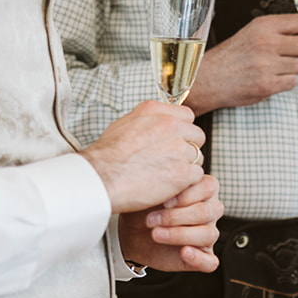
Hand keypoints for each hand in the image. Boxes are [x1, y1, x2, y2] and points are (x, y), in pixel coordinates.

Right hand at [82, 101, 206, 212]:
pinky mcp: (183, 172)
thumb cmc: (106, 156)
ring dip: (185, 166)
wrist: (100, 179)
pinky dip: (186, 183)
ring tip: (164, 175)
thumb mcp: (124, 124)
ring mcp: (179, 149)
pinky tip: (169, 186)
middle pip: (196, 136)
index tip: (174, 140)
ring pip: (197, 157)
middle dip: (187, 149)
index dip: (182, 131)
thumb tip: (160, 121)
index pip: (187, 116)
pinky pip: (197, 175)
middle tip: (170, 161)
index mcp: (156, 112)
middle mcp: (171, 126)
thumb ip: (148, 120)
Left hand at [118, 174, 223, 272]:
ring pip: (208, 234)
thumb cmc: (145, 208)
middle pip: (207, 211)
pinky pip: (211, 261)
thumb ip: (162, 182)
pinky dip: (198, 258)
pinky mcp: (201, 255)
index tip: (165, 200)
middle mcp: (209, 211)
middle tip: (151, 219)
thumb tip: (164, 175)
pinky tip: (183, 252)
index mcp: (202, 191)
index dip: (188, 194)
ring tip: (156, 234)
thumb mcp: (150, 192)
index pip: (209, 187)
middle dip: (176, 216)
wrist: (132, 233)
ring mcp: (207, 234)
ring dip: (180, 235)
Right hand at [183, 14, 297, 113]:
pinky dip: (289, 81)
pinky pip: (292, 82)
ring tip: (282, 69)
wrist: (208, 78)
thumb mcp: (252, 33)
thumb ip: (279, 31)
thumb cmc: (232, 56)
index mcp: (263, 26)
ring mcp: (266, 64)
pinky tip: (276, 79)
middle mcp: (266, 42)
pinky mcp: (267, 84)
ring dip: (297, 69)